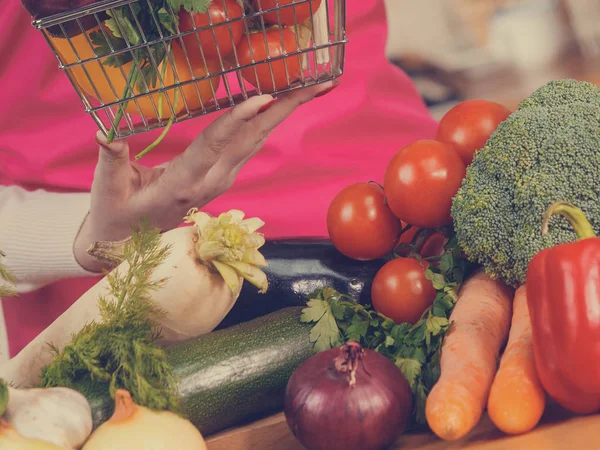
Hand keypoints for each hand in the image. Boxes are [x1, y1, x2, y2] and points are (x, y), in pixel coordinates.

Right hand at [74, 81, 336, 271]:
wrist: (130, 241)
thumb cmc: (115, 213)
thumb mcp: (108, 189)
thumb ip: (112, 160)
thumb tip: (107, 131)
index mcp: (183, 182)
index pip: (214, 145)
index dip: (237, 120)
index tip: (263, 97)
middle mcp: (210, 181)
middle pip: (250, 139)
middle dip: (283, 110)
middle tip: (315, 84)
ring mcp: (220, 181)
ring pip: (255, 142)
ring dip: (282, 114)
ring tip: (308, 87)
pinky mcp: (222, 178)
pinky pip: (249, 146)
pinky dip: (266, 122)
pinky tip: (279, 105)